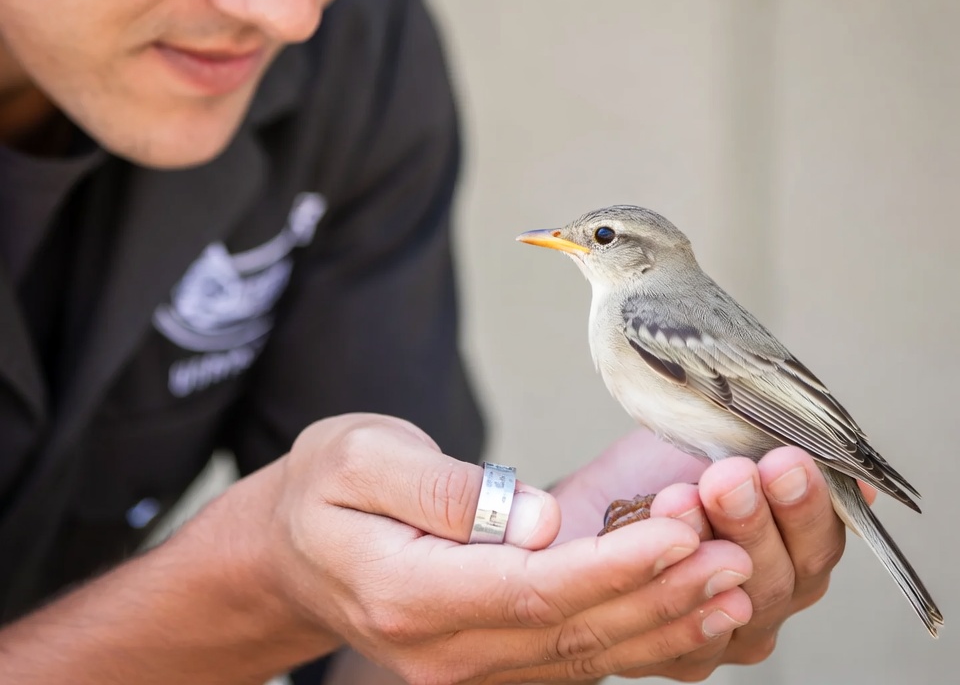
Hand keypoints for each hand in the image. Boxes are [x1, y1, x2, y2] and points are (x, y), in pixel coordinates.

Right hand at [240, 414, 759, 683]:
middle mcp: (444, 648)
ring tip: (733, 583)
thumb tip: (533, 517)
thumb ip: (442, 489)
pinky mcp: (487, 655)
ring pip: (582, 651)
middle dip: (659, 594)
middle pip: (570, 629)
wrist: (291, 550)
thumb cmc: (324, 487)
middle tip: (736, 557)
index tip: (678, 530)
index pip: (529, 588)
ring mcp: (466, 663)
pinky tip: (685, 608)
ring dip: (662, 620)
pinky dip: (635, 631)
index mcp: (409, 592)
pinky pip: (571, 652)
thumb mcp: (361, 457)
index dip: (611, 565)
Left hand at [551, 430, 850, 679]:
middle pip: (786, 576)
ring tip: (681, 498)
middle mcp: (772, 594)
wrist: (589, 507)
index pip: (822, 537)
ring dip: (710, 546)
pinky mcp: (683, 656)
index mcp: (795, 546)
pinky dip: (673, 591)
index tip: (786, 459)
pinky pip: (689, 638)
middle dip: (755, 519)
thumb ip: (767, 454)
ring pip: (740, 605)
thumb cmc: (654, 472)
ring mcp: (730, 631)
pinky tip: (660, 551)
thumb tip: (851, 475)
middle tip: (729, 477)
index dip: (808, 502)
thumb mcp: (711, 441)